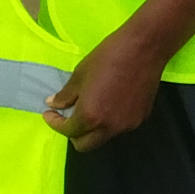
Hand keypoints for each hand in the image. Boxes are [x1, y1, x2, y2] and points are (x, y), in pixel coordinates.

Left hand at [44, 24, 164, 151]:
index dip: (55, 123)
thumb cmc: (108, 57)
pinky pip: (118, 127)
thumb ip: (65, 95)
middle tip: (68, 117)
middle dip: (72, 134)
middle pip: (85, 145)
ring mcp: (126, 125)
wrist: (144, 48)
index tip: (50, 113)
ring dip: (92, 128)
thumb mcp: (80, 74)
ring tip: (90, 108)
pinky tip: (109, 103)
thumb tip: (53, 105)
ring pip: (102, 137)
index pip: (68, 131)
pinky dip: (109, 121)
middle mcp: (109, 127)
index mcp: (90, 116)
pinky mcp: (140, 118)